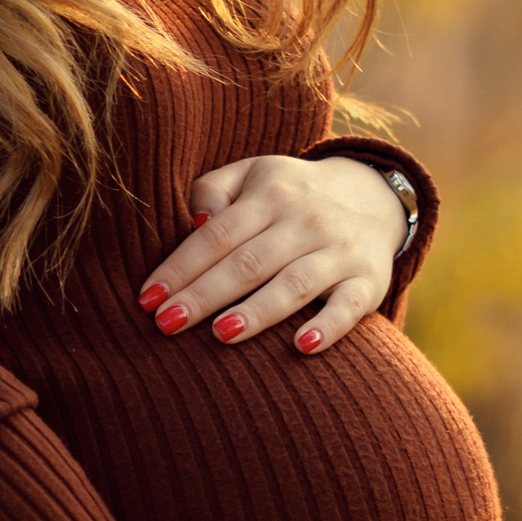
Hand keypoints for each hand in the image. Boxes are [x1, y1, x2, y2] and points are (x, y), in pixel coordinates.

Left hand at [138, 153, 405, 358]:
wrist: (374, 198)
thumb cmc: (291, 195)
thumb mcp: (253, 174)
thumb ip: (213, 189)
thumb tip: (195, 221)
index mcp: (270, 194)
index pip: (216, 235)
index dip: (179, 267)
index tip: (147, 299)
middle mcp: (306, 220)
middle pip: (248, 262)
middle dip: (204, 295)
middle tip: (166, 325)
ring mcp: (340, 251)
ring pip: (294, 284)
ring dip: (258, 311)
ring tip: (221, 335)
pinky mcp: (369, 281)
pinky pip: (350, 306)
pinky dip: (329, 326)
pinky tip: (302, 346)